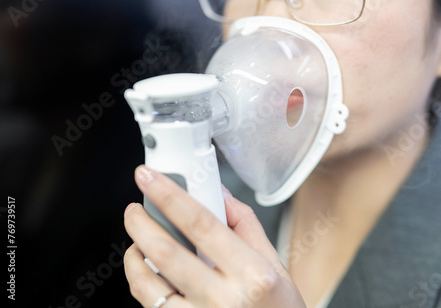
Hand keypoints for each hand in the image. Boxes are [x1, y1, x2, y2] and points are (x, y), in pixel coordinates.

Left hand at [123, 165, 305, 307]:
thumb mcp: (275, 264)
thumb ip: (245, 225)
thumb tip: (218, 193)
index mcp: (253, 274)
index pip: (202, 224)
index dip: (169, 195)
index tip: (150, 177)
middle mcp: (225, 299)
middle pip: (166, 251)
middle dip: (140, 223)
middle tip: (134, 209)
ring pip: (148, 284)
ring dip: (134, 256)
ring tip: (137, 242)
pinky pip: (150, 305)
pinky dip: (140, 282)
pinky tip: (145, 271)